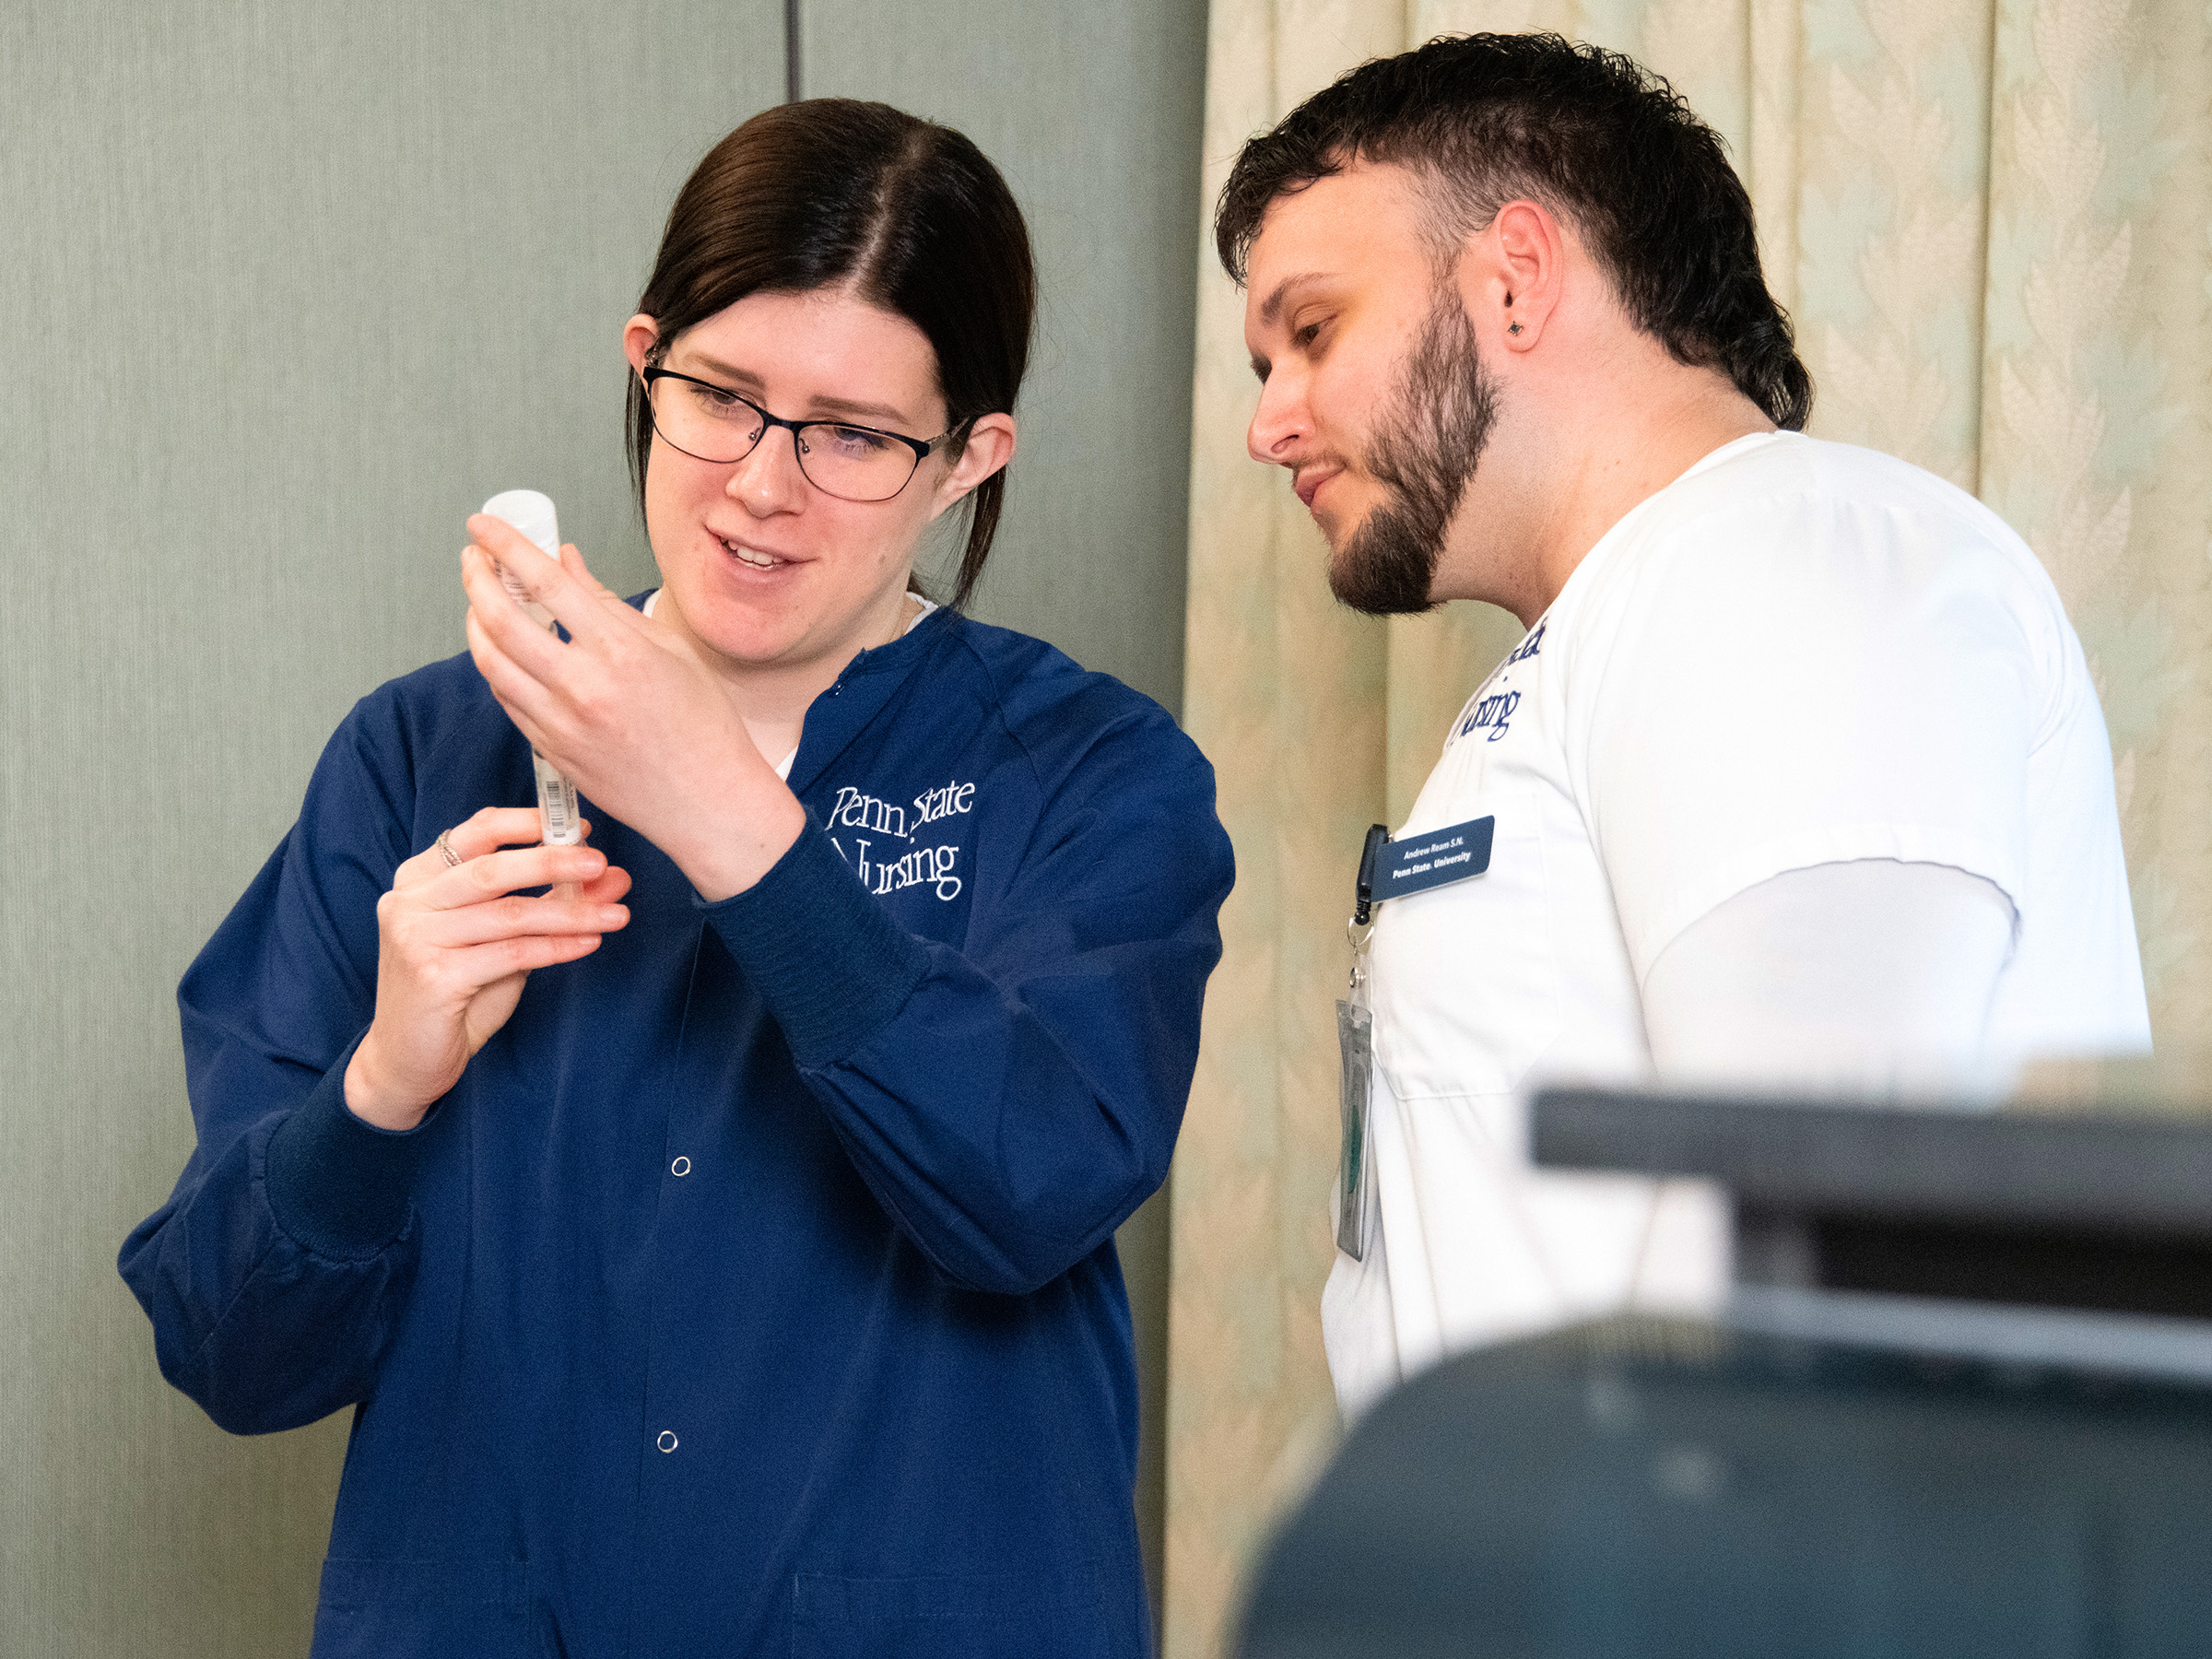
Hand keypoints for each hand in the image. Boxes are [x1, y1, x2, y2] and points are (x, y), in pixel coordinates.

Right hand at [343, 807, 631, 1129]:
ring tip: (615, 914)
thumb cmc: (457, 992)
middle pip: (491, 870)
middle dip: (552, 862)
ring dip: (570, 913)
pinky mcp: (432, 976)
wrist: (408, 1058)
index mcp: (419, 878)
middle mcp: (409, 901)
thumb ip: (551, 902)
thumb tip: (612, 876)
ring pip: (508, 914)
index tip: (578, 826)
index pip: (475, 833)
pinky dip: (557, 947)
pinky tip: (589, 944)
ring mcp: (416, 938)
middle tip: (600, 862)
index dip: (529, 823)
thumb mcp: (507, 939)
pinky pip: (511, 954)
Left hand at [459, 516, 805, 899]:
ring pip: (490, 662)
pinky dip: (497, 666)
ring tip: (479, 600)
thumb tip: (568, 563)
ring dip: (474, 623)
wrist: (708, 801)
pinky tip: (503, 649)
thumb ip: (610, 605)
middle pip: (501, 620)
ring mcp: (561, 723)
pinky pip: (508, 699)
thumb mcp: (670, 650)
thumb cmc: (704, 726)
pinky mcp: (552, 751)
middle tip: (473, 558)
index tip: (485, 524)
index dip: (506, 545)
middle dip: (476, 578)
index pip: (546, 582)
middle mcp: (583, 687)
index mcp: (620, 652)